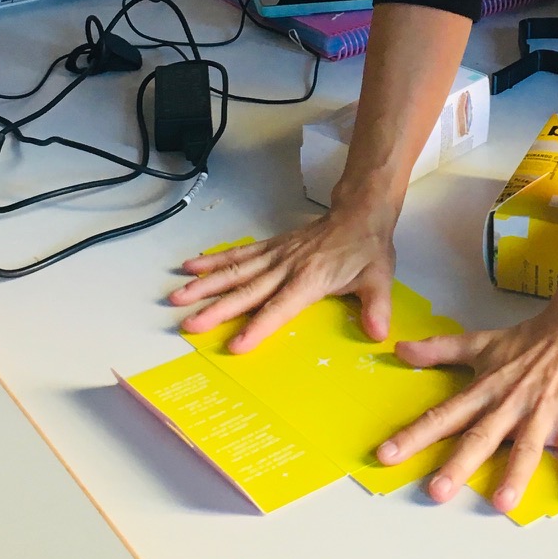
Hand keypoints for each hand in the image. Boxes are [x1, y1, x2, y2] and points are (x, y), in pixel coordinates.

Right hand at [170, 195, 398, 351]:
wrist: (360, 213)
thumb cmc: (367, 250)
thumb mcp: (379, 279)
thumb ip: (376, 307)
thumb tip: (379, 334)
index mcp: (311, 278)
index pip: (281, 307)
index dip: (259, 326)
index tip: (236, 345)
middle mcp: (286, 266)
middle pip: (247, 291)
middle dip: (217, 308)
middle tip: (189, 323)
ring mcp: (275, 255)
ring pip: (235, 271)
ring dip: (206, 284)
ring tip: (178, 296)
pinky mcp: (271, 247)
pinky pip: (239, 254)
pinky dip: (214, 259)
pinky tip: (191, 266)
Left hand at [378, 308, 557, 511]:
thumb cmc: (531, 339)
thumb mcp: (481, 343)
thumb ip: (439, 349)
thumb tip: (400, 350)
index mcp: (485, 390)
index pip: (443, 415)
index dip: (414, 435)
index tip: (387, 455)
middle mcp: (509, 404)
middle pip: (480, 437)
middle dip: (458, 465)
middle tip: (437, 491)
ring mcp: (542, 412)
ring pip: (525, 447)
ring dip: (515, 474)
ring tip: (501, 502)